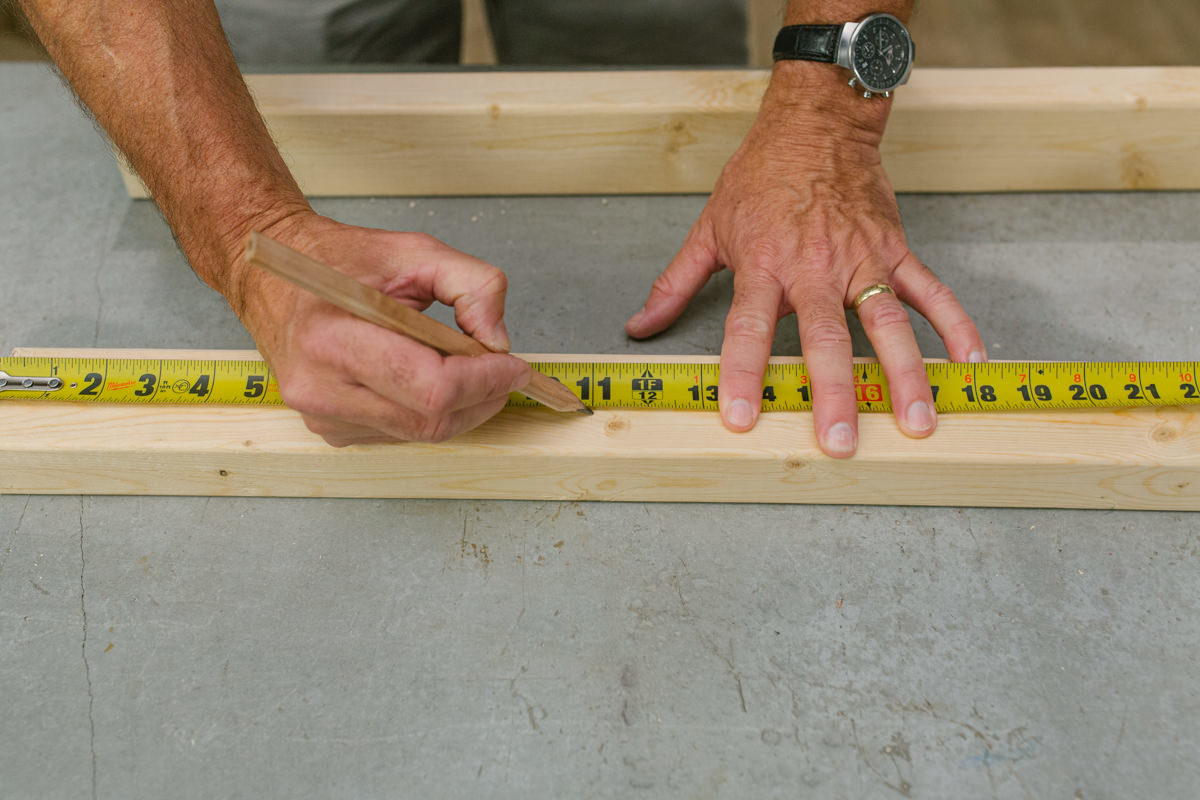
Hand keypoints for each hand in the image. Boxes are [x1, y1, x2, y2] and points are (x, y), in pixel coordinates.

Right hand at [231, 212, 531, 445]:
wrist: (271, 277)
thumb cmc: (338, 262)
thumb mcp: (414, 250)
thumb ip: (473, 284)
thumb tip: (498, 340)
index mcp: (333, 339)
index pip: (432, 389)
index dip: (486, 381)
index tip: (515, 364)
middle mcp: (321, 389)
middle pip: (432, 421)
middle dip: (482, 398)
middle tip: (504, 370)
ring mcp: (322, 417)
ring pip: (422, 434)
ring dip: (460, 406)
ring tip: (464, 366)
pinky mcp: (330, 431)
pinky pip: (401, 434)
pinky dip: (429, 411)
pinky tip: (425, 377)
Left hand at [625, 65, 984, 457]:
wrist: (815, 123)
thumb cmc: (761, 176)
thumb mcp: (709, 227)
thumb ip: (676, 282)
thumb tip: (641, 326)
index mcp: (764, 266)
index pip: (749, 329)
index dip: (743, 374)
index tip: (741, 417)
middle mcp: (815, 268)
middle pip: (825, 339)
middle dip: (833, 394)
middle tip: (841, 442)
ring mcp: (862, 261)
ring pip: (887, 324)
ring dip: (905, 375)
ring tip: (918, 422)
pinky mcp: (895, 250)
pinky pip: (931, 293)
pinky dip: (956, 326)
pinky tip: (970, 364)